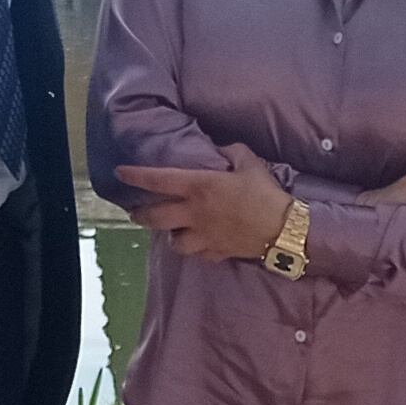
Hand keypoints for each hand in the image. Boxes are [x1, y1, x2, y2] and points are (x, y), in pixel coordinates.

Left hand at [111, 149, 295, 261]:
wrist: (285, 229)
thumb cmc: (265, 193)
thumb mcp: (250, 162)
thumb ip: (231, 152)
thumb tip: (220, 151)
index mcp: (200, 187)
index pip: (158, 180)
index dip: (136, 176)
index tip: (121, 172)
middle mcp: (195, 213)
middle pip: (154, 218)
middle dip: (140, 215)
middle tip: (136, 213)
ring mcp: (204, 236)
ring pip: (173, 242)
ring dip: (171, 235)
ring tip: (174, 230)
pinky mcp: (216, 252)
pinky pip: (198, 253)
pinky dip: (196, 248)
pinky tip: (200, 243)